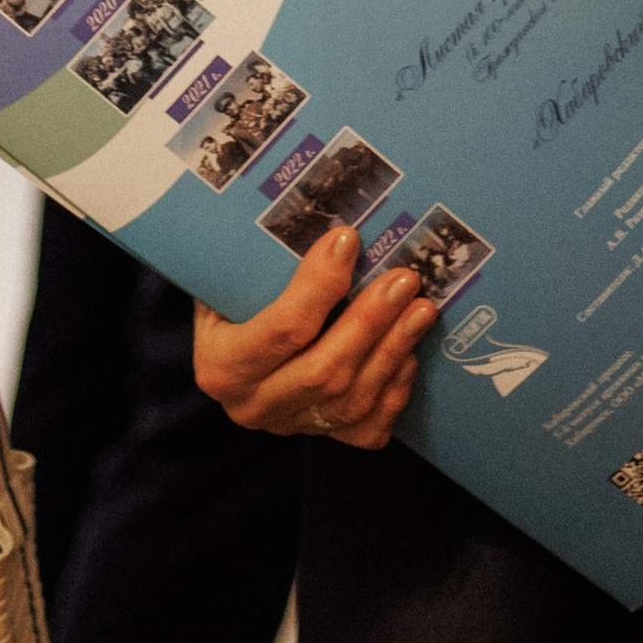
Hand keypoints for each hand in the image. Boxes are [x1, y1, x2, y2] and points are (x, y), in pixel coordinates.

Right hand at [193, 230, 435, 447]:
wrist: (230, 355)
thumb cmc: (232, 302)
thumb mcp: (226, 282)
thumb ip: (259, 260)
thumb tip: (317, 204)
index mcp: (221, 365)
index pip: (281, 329)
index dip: (319, 286)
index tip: (348, 240)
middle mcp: (252, 406)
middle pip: (323, 371)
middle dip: (370, 323)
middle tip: (404, 280)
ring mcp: (289, 427)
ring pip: (351, 400)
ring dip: (393, 351)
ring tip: (421, 309)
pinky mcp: (320, 438)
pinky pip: (367, 427)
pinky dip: (394, 391)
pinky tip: (409, 354)